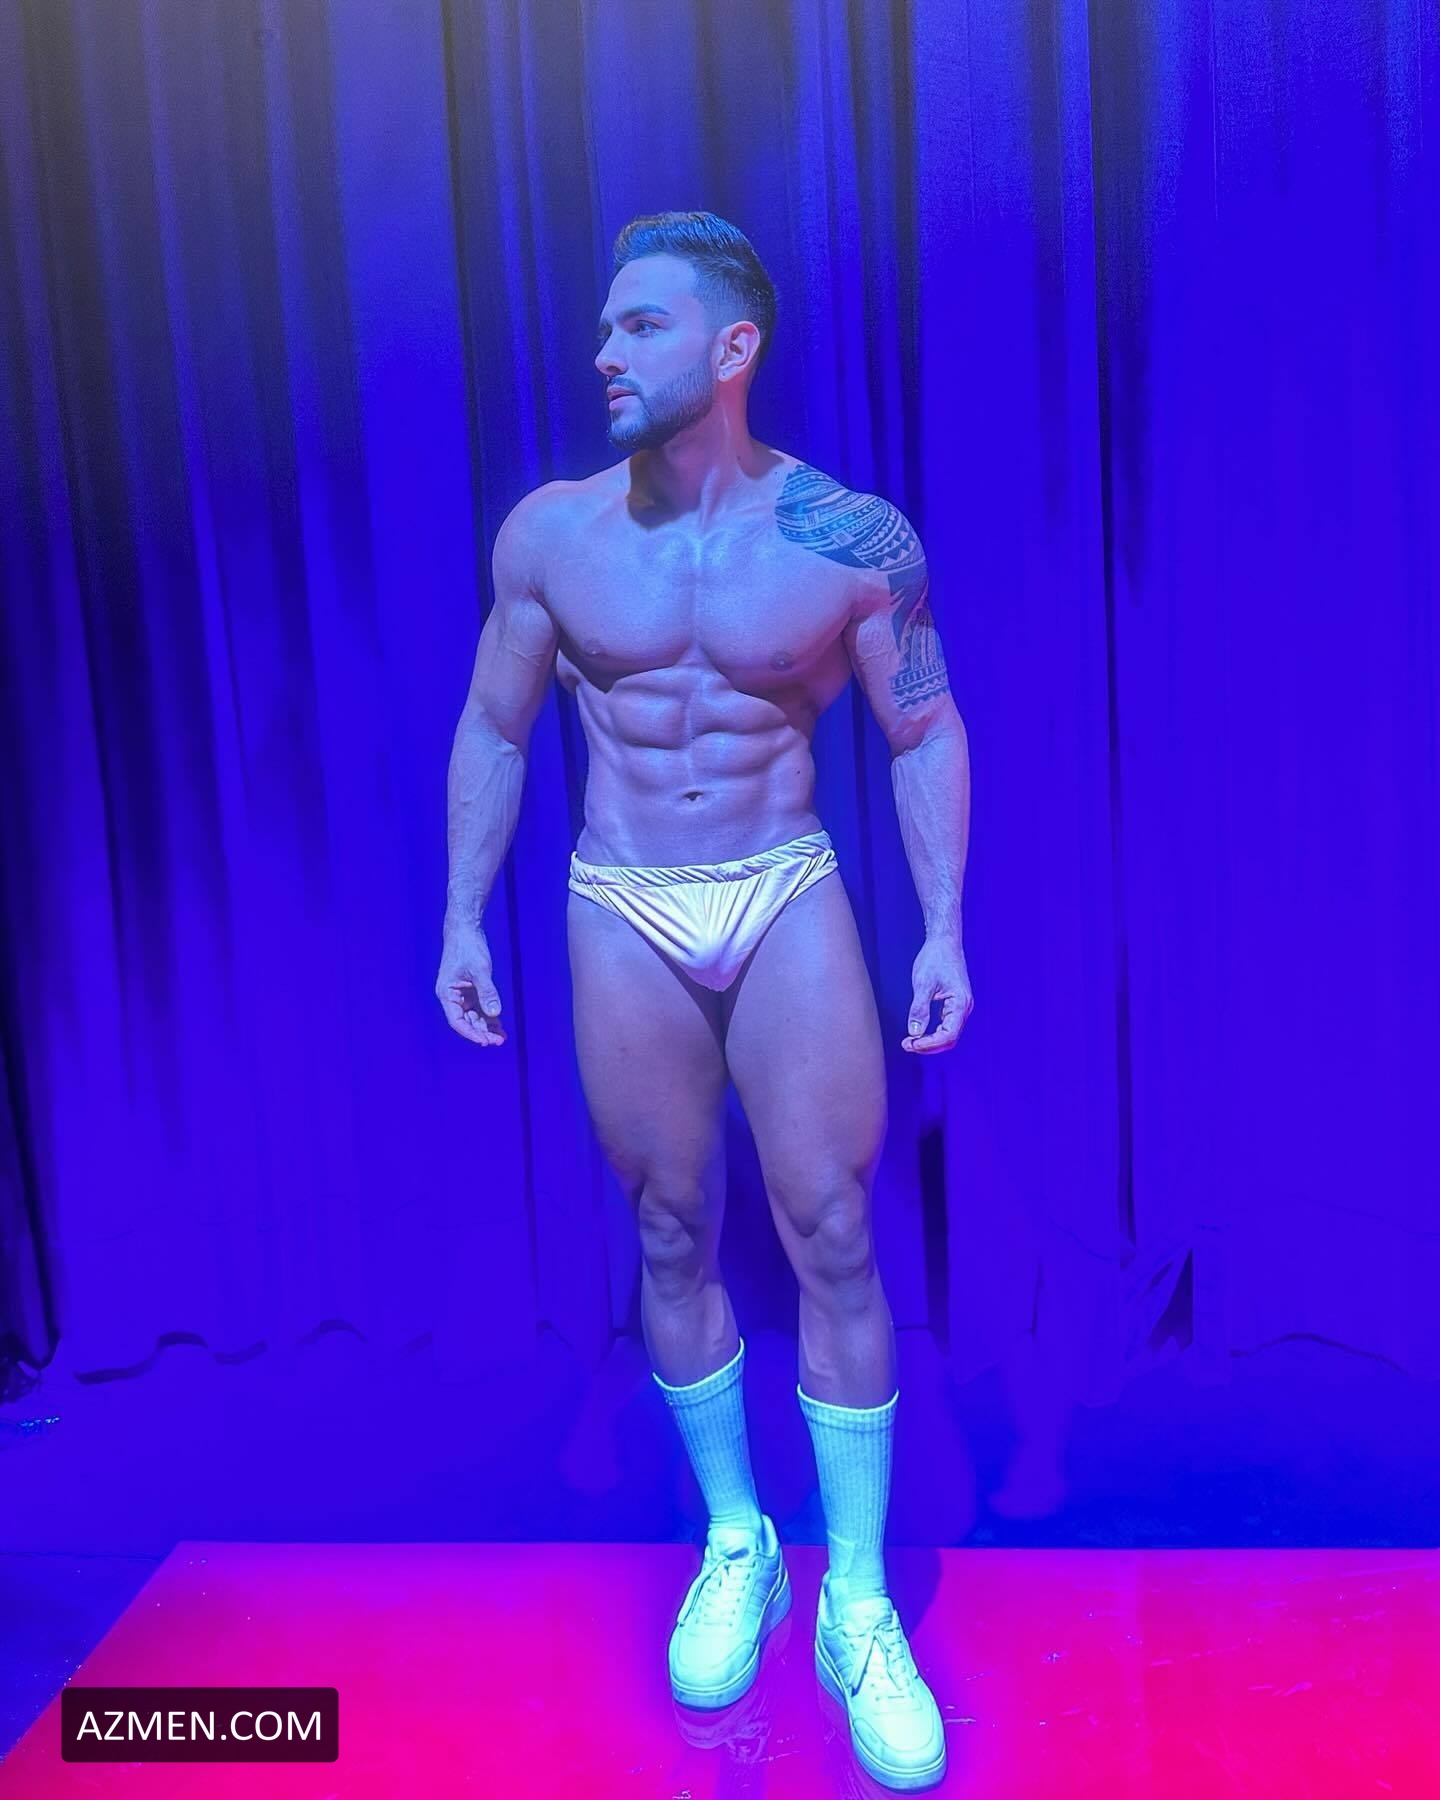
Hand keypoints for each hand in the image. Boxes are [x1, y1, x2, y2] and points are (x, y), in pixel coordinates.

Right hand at [436, 927, 506, 1045]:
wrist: (466, 928)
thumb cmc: (468, 947)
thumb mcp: (480, 970)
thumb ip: (487, 992)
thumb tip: (494, 1014)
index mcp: (446, 993)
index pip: (457, 1021)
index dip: (470, 1033)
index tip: (485, 1041)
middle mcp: (452, 996)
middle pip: (466, 1021)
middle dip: (482, 1032)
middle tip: (498, 1042)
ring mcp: (462, 994)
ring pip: (474, 1016)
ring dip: (487, 1027)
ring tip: (501, 1038)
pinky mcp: (471, 989)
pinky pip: (480, 1007)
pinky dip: (489, 1015)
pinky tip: (499, 1026)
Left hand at [903, 934, 972, 1053]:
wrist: (944, 942)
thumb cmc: (935, 958)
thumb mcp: (923, 983)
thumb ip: (919, 1009)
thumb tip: (914, 1033)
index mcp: (960, 1003)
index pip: (948, 1035)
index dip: (929, 1044)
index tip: (910, 1044)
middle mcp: (964, 1008)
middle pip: (950, 1038)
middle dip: (928, 1046)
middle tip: (906, 1045)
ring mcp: (960, 1007)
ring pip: (948, 1034)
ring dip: (930, 1041)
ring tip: (910, 1042)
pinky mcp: (954, 1004)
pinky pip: (946, 1025)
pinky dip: (933, 1033)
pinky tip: (918, 1033)